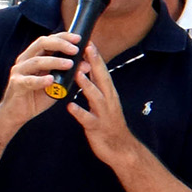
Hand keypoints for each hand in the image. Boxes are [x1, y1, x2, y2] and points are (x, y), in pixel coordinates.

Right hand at [0, 30, 79, 127]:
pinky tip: (51, 80)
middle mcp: (26, 59)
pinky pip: (28, 81)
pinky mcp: (16, 84)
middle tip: (76, 49)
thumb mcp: (56, 83)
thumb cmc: (37, 95)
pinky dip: (40, 80)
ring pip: (36, 61)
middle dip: (60, 44)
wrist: (17, 113)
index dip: (64, 37)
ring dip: (55, 61)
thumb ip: (69, 73)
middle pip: (41, 43)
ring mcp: (19, 71)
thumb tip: (87, 64)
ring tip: (70, 64)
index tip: (79, 38)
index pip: (50, 40)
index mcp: (35, 55)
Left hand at [61, 43, 139, 167]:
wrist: (121, 149)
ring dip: (87, 85)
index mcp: (109, 94)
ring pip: (95, 97)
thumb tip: (86, 72)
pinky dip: (79, 112)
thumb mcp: (105, 104)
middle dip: (95, 64)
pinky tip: (70, 106)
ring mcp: (104, 114)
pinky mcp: (97, 128)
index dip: (96, 58)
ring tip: (77, 74)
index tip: (89, 42)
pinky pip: (87, 119)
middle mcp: (108, 101)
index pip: (103, 72)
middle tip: (87, 48)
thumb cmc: (110, 125)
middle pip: (102, 79)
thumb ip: (96, 88)